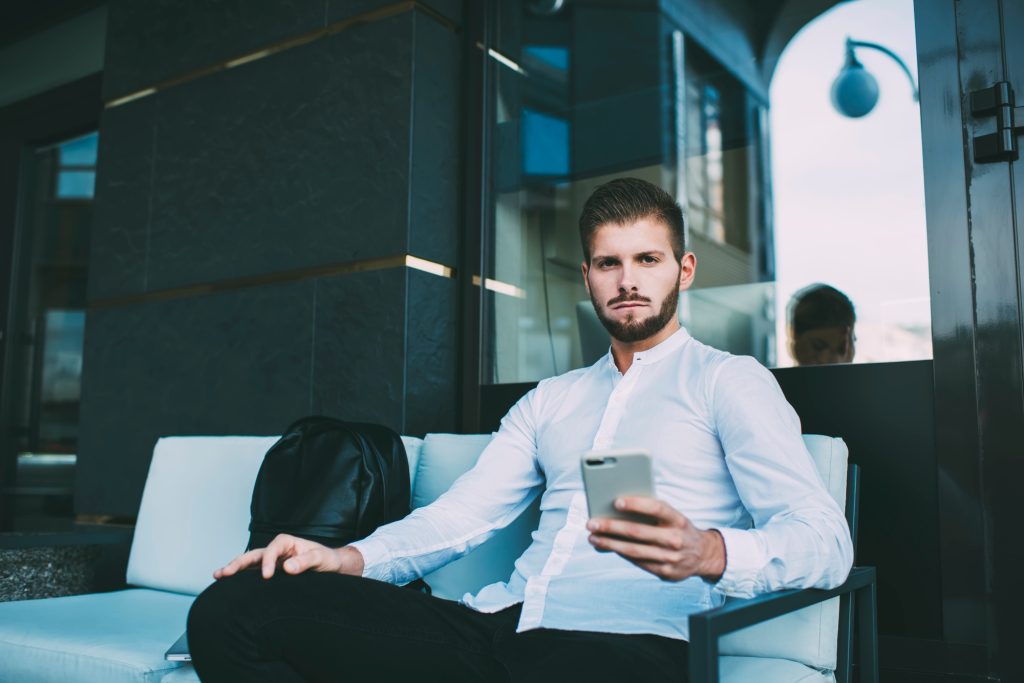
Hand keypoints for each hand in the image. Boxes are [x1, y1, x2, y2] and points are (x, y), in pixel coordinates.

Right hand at [213, 534, 364, 579]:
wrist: (332, 566)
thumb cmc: (327, 560)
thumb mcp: (321, 559)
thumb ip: (305, 562)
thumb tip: (287, 568)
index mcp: (287, 542)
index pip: (272, 550)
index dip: (267, 562)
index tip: (267, 576)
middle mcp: (276, 550)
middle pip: (254, 554)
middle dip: (239, 562)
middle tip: (225, 573)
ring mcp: (272, 561)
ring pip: (249, 563)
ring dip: (234, 568)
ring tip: (217, 575)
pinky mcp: (271, 572)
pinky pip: (253, 573)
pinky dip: (241, 577)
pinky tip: (227, 583)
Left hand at [586, 497, 725, 581]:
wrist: (703, 554)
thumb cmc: (677, 529)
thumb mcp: (672, 517)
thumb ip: (650, 514)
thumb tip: (615, 512)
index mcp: (677, 519)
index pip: (656, 508)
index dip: (636, 504)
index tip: (616, 501)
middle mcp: (675, 538)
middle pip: (638, 532)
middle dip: (611, 527)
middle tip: (591, 523)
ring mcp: (671, 558)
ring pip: (634, 550)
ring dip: (610, 543)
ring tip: (593, 537)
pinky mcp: (666, 572)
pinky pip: (638, 562)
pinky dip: (621, 553)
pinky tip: (608, 547)